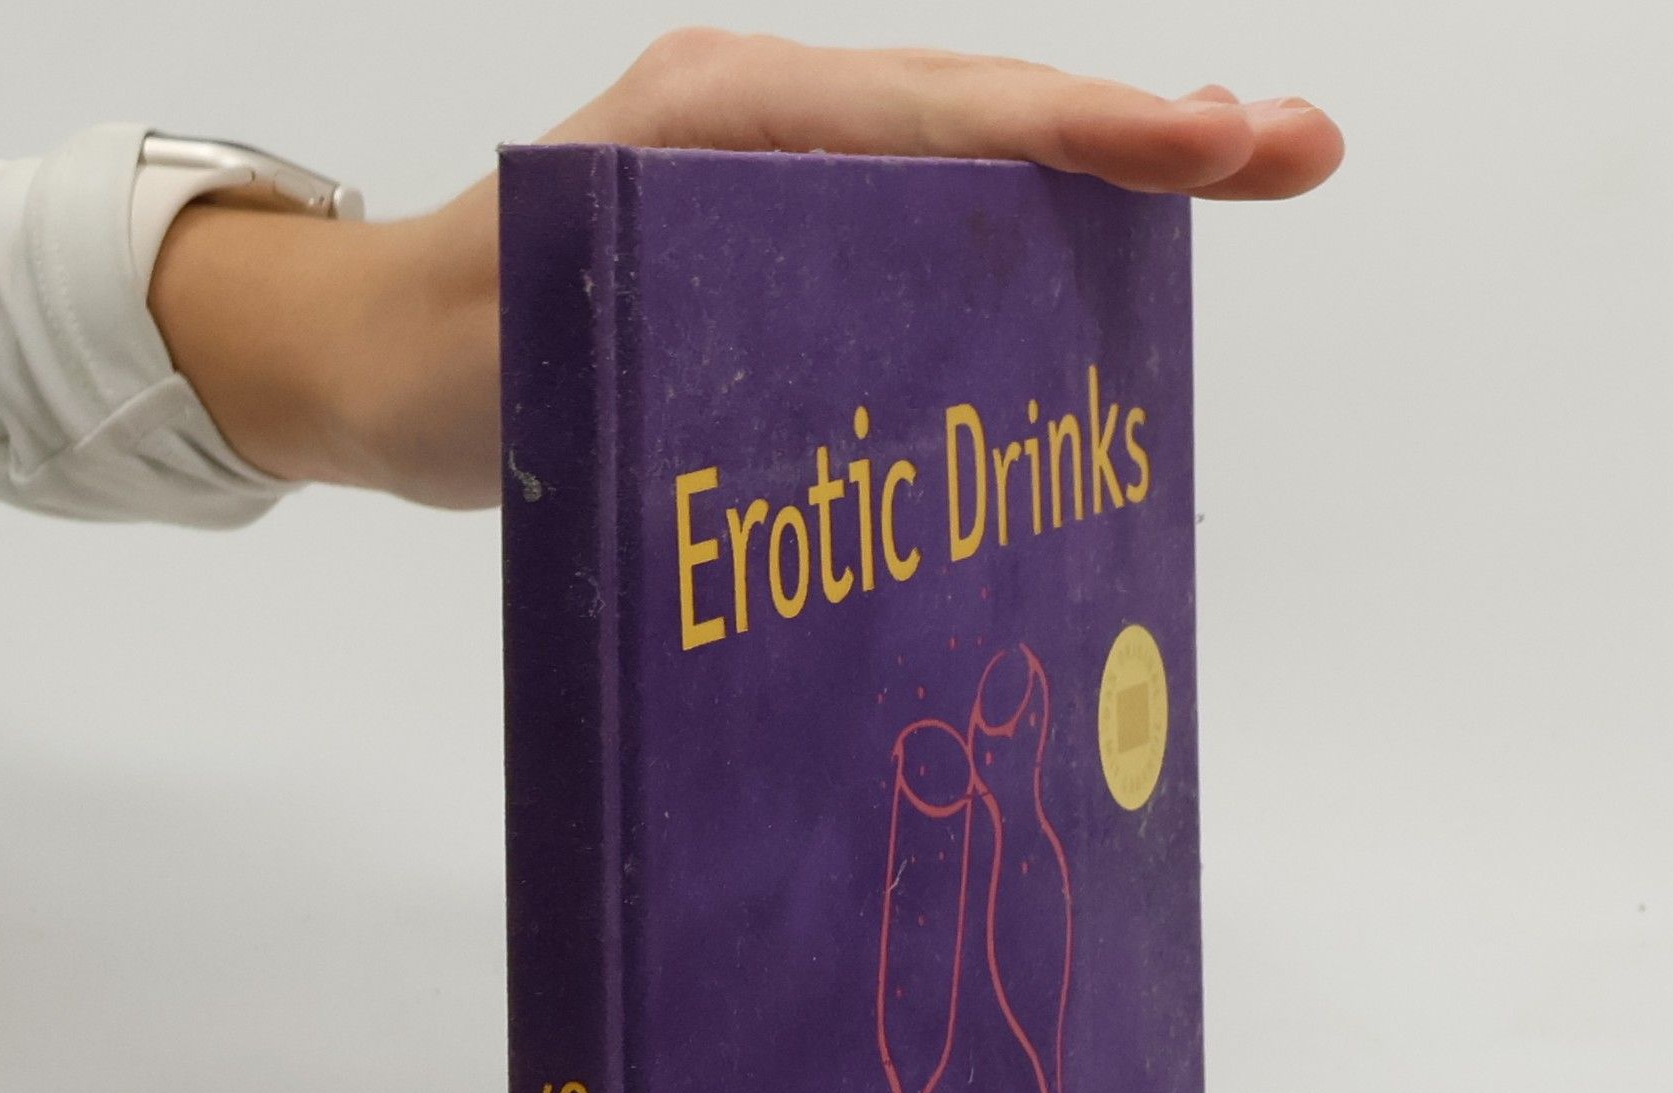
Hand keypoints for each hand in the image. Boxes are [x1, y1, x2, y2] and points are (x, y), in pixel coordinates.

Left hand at [148, 29, 1343, 508]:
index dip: (1079, 136)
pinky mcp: (780, 239)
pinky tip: (1098, 270)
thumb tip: (826, 396)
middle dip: (1139, 136)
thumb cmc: (450, 361)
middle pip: (983, 117)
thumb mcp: (542, 350)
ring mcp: (778, 175)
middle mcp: (766, 125)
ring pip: (968, 161)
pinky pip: (925, 221)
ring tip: (1240, 180)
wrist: (376, 359)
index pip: (932, 116)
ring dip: (1103, 176)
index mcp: (720, 125)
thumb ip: (668, 346)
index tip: (1211, 146)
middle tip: (1295, 149)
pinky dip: (1026, 232)